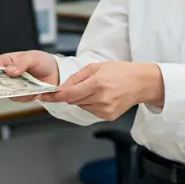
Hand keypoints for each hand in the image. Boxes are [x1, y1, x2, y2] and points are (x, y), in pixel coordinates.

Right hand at [0, 51, 59, 101]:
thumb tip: (9, 70)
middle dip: (4, 84)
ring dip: (19, 91)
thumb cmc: (43, 62)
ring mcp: (14, 85)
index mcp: (9, 61)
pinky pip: (18, 98)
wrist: (57, 75)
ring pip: (8, 91)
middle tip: (15, 84)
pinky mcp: (20, 95)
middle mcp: (9, 74)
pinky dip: (26, 96)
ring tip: (32, 86)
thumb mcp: (33, 58)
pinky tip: (35, 91)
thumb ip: (21, 62)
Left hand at [36, 61, 163, 120]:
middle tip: (82, 85)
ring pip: (81, 106)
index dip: (54, 96)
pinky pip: (90, 110)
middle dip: (71, 93)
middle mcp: (101, 99)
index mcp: (97, 84)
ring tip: (96, 89)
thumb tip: (61, 88)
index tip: (43, 96)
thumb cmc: (119, 72)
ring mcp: (105, 110)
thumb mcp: (96, 67)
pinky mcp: (108, 117)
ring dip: (81, 99)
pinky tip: (102, 97)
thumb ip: (76, 78)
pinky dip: (90, 104)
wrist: (141, 83)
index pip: (68, 94)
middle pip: (73, 100)